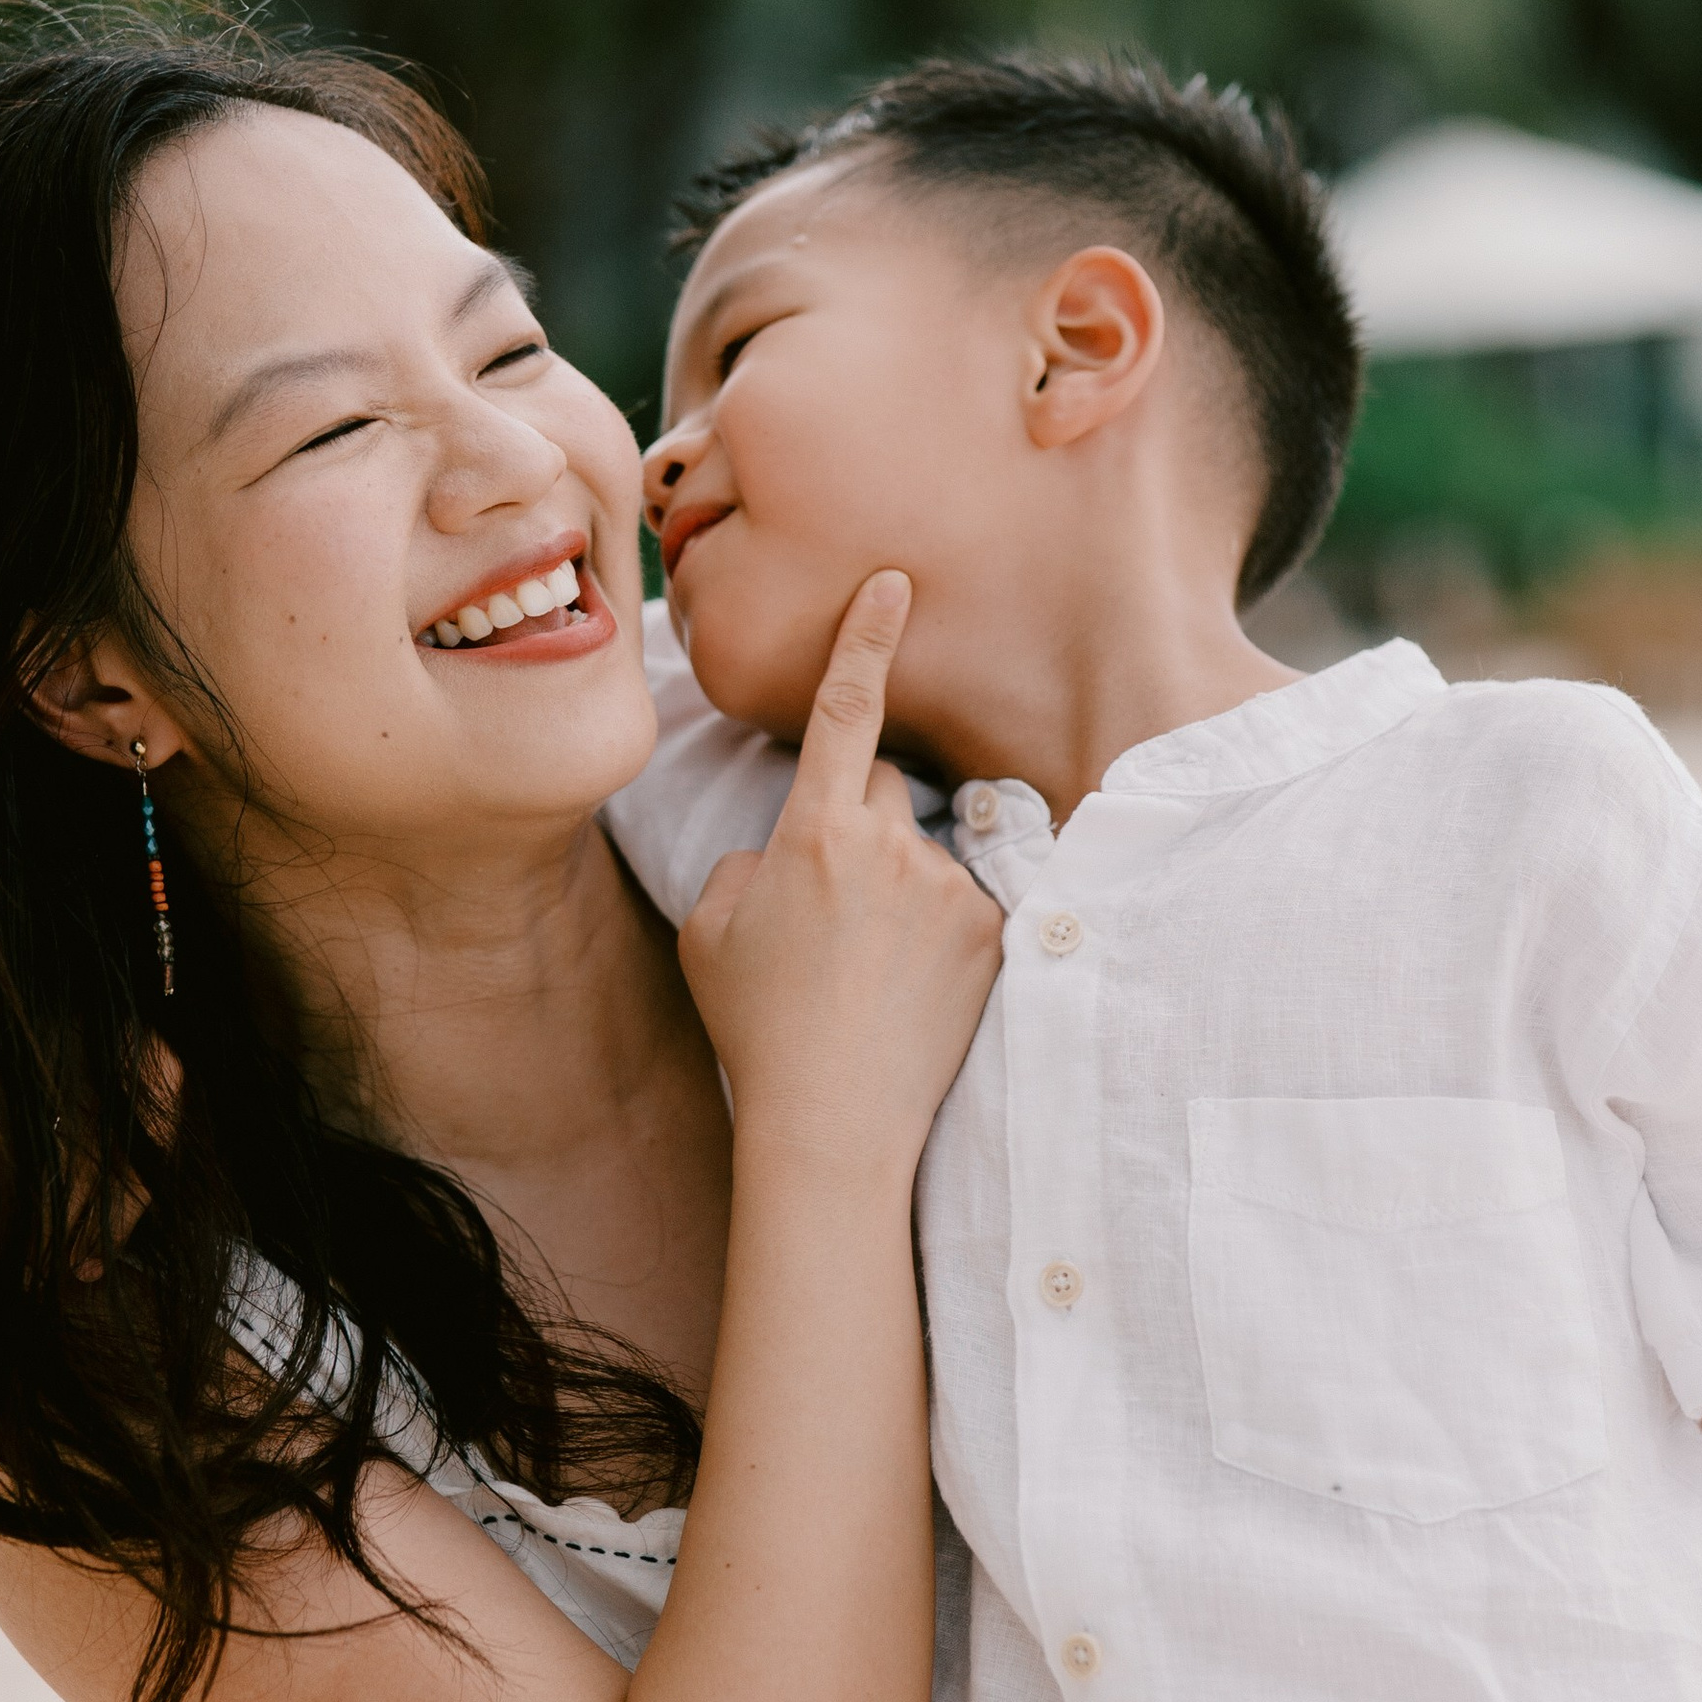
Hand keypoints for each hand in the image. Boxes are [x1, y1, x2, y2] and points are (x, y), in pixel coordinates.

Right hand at [679, 572, 1002, 1176]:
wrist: (832, 1119)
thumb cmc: (757, 1024)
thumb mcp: (710, 928)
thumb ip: (748, 860)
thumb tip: (786, 849)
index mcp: (813, 833)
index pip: (844, 710)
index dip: (866, 639)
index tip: (895, 581)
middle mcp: (888, 847)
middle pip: (881, 788)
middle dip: (856, 823)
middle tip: (829, 907)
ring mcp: (948, 890)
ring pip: (920, 856)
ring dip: (896, 892)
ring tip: (865, 974)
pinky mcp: (991, 934)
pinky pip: (961, 905)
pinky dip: (936, 935)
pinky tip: (907, 992)